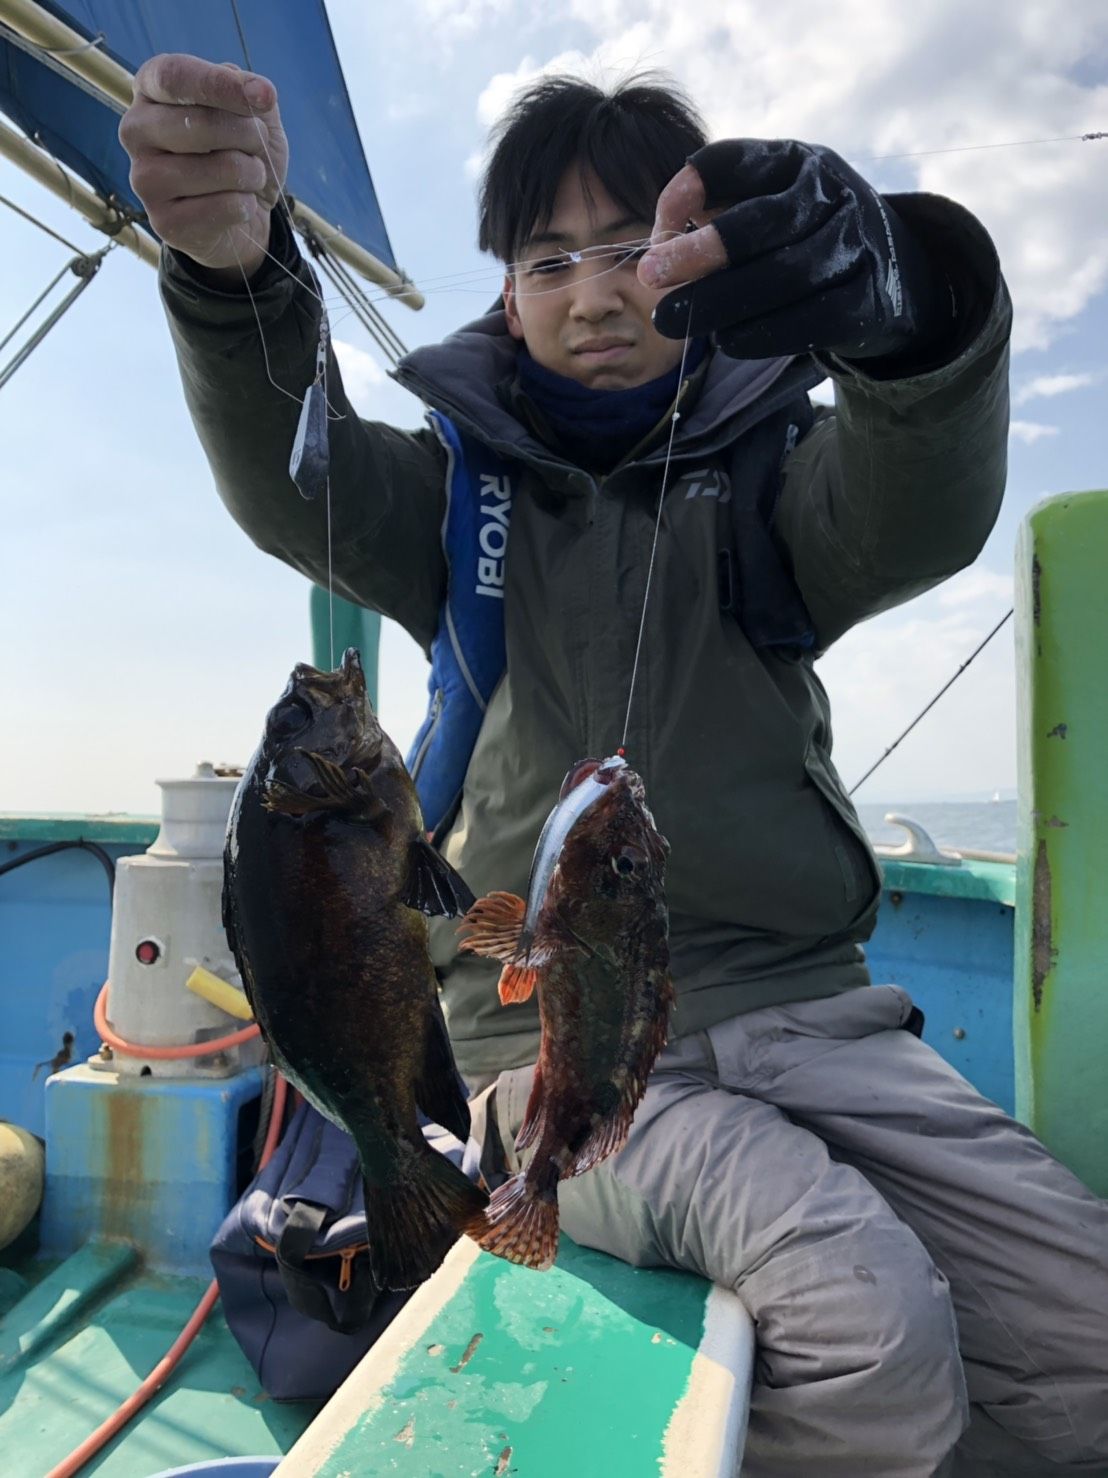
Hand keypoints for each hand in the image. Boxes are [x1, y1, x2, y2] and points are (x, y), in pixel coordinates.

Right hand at [120, 53, 287, 278]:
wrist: (242, 216)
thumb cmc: (240, 153)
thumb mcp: (252, 114)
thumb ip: (249, 93)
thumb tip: (256, 91)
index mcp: (150, 89)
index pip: (175, 76)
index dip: (220, 85)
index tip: (265, 96)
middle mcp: (136, 130)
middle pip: (198, 123)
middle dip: (247, 134)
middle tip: (258, 145)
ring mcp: (144, 178)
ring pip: (219, 168)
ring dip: (252, 173)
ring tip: (249, 177)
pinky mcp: (163, 221)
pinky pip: (224, 207)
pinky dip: (246, 206)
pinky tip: (237, 205)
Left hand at [638, 139, 949, 361]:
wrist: (893, 275)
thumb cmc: (802, 238)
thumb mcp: (764, 207)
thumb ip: (712, 215)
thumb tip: (660, 244)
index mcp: (797, 161)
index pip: (734, 161)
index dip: (690, 189)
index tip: (659, 226)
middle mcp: (832, 194)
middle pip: (760, 223)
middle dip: (698, 252)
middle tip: (649, 277)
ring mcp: (856, 246)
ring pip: (782, 275)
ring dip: (718, 301)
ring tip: (671, 319)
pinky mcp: (867, 300)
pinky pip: (807, 320)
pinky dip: (757, 334)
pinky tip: (724, 340)